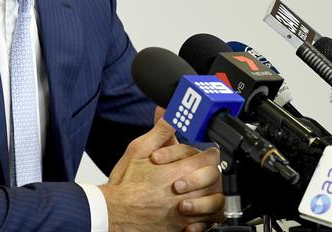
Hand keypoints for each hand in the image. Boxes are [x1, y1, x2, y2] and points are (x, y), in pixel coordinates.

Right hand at [99, 118, 223, 231]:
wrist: (115, 213)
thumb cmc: (125, 184)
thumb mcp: (138, 150)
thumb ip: (159, 131)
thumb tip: (169, 112)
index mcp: (177, 172)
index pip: (209, 159)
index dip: (210, 153)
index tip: (208, 151)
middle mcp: (186, 194)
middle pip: (216, 181)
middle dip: (213, 172)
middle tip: (205, 169)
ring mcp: (186, 213)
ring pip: (215, 203)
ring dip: (212, 194)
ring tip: (204, 188)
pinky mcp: (182, 228)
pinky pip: (207, 224)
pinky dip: (206, 216)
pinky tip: (197, 209)